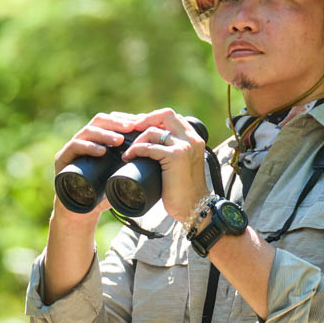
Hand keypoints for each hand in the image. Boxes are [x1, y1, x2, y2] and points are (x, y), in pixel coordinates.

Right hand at [51, 111, 141, 223]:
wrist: (80, 213)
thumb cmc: (103, 194)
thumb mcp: (121, 176)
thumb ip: (135, 166)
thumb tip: (161, 157)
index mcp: (97, 140)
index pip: (111, 121)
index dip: (126, 119)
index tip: (142, 123)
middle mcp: (83, 139)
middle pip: (99, 121)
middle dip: (117, 122)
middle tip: (132, 128)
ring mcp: (71, 148)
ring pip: (87, 131)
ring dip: (105, 134)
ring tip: (119, 140)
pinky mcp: (62, 159)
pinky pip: (74, 147)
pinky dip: (88, 147)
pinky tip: (101, 151)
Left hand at [123, 108, 208, 224]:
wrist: (195, 208)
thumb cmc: (184, 191)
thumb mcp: (182, 166)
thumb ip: (173, 152)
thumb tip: (149, 145)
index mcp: (194, 139)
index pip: (172, 118)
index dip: (153, 118)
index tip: (138, 127)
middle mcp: (192, 139)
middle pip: (165, 114)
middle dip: (145, 119)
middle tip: (130, 130)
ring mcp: (185, 147)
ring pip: (154, 131)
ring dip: (137, 139)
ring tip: (128, 151)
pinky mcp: (176, 157)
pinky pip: (149, 147)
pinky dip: (136, 150)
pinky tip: (129, 157)